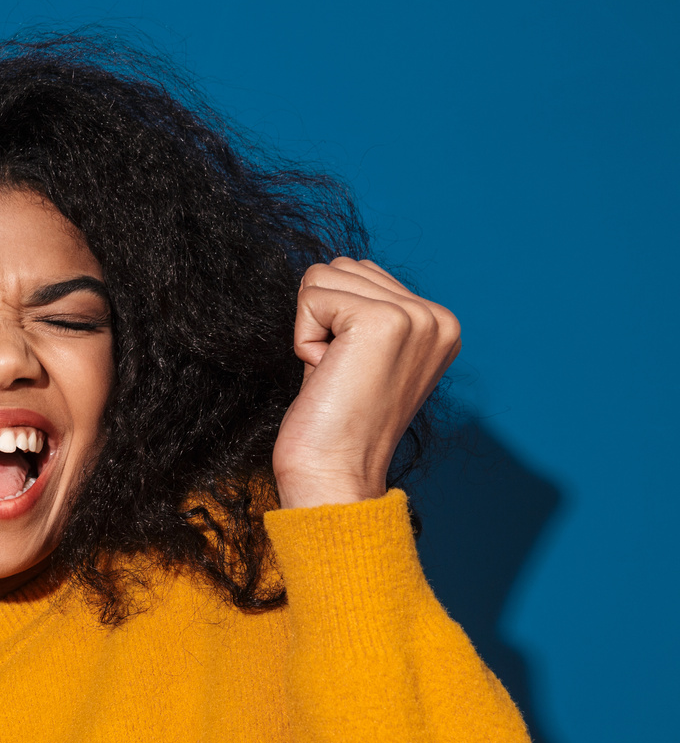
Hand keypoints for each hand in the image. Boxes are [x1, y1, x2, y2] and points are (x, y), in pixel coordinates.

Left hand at [273, 258, 459, 508]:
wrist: (335, 474)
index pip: (361, 273)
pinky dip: (303, 338)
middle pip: (342, 267)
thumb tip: (338, 270)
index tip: (350, 372)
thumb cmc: (335, 425)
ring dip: (312, 328)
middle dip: (322, 320)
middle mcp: (436, 316)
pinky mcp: (384, 322)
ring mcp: (415, 317)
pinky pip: (311, 297)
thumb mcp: (362, 358)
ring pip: (323, 276)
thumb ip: (363, 312)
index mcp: (439, 324)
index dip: (334, 321)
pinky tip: (326, 374)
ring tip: (335, 374)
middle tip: (338, 375)